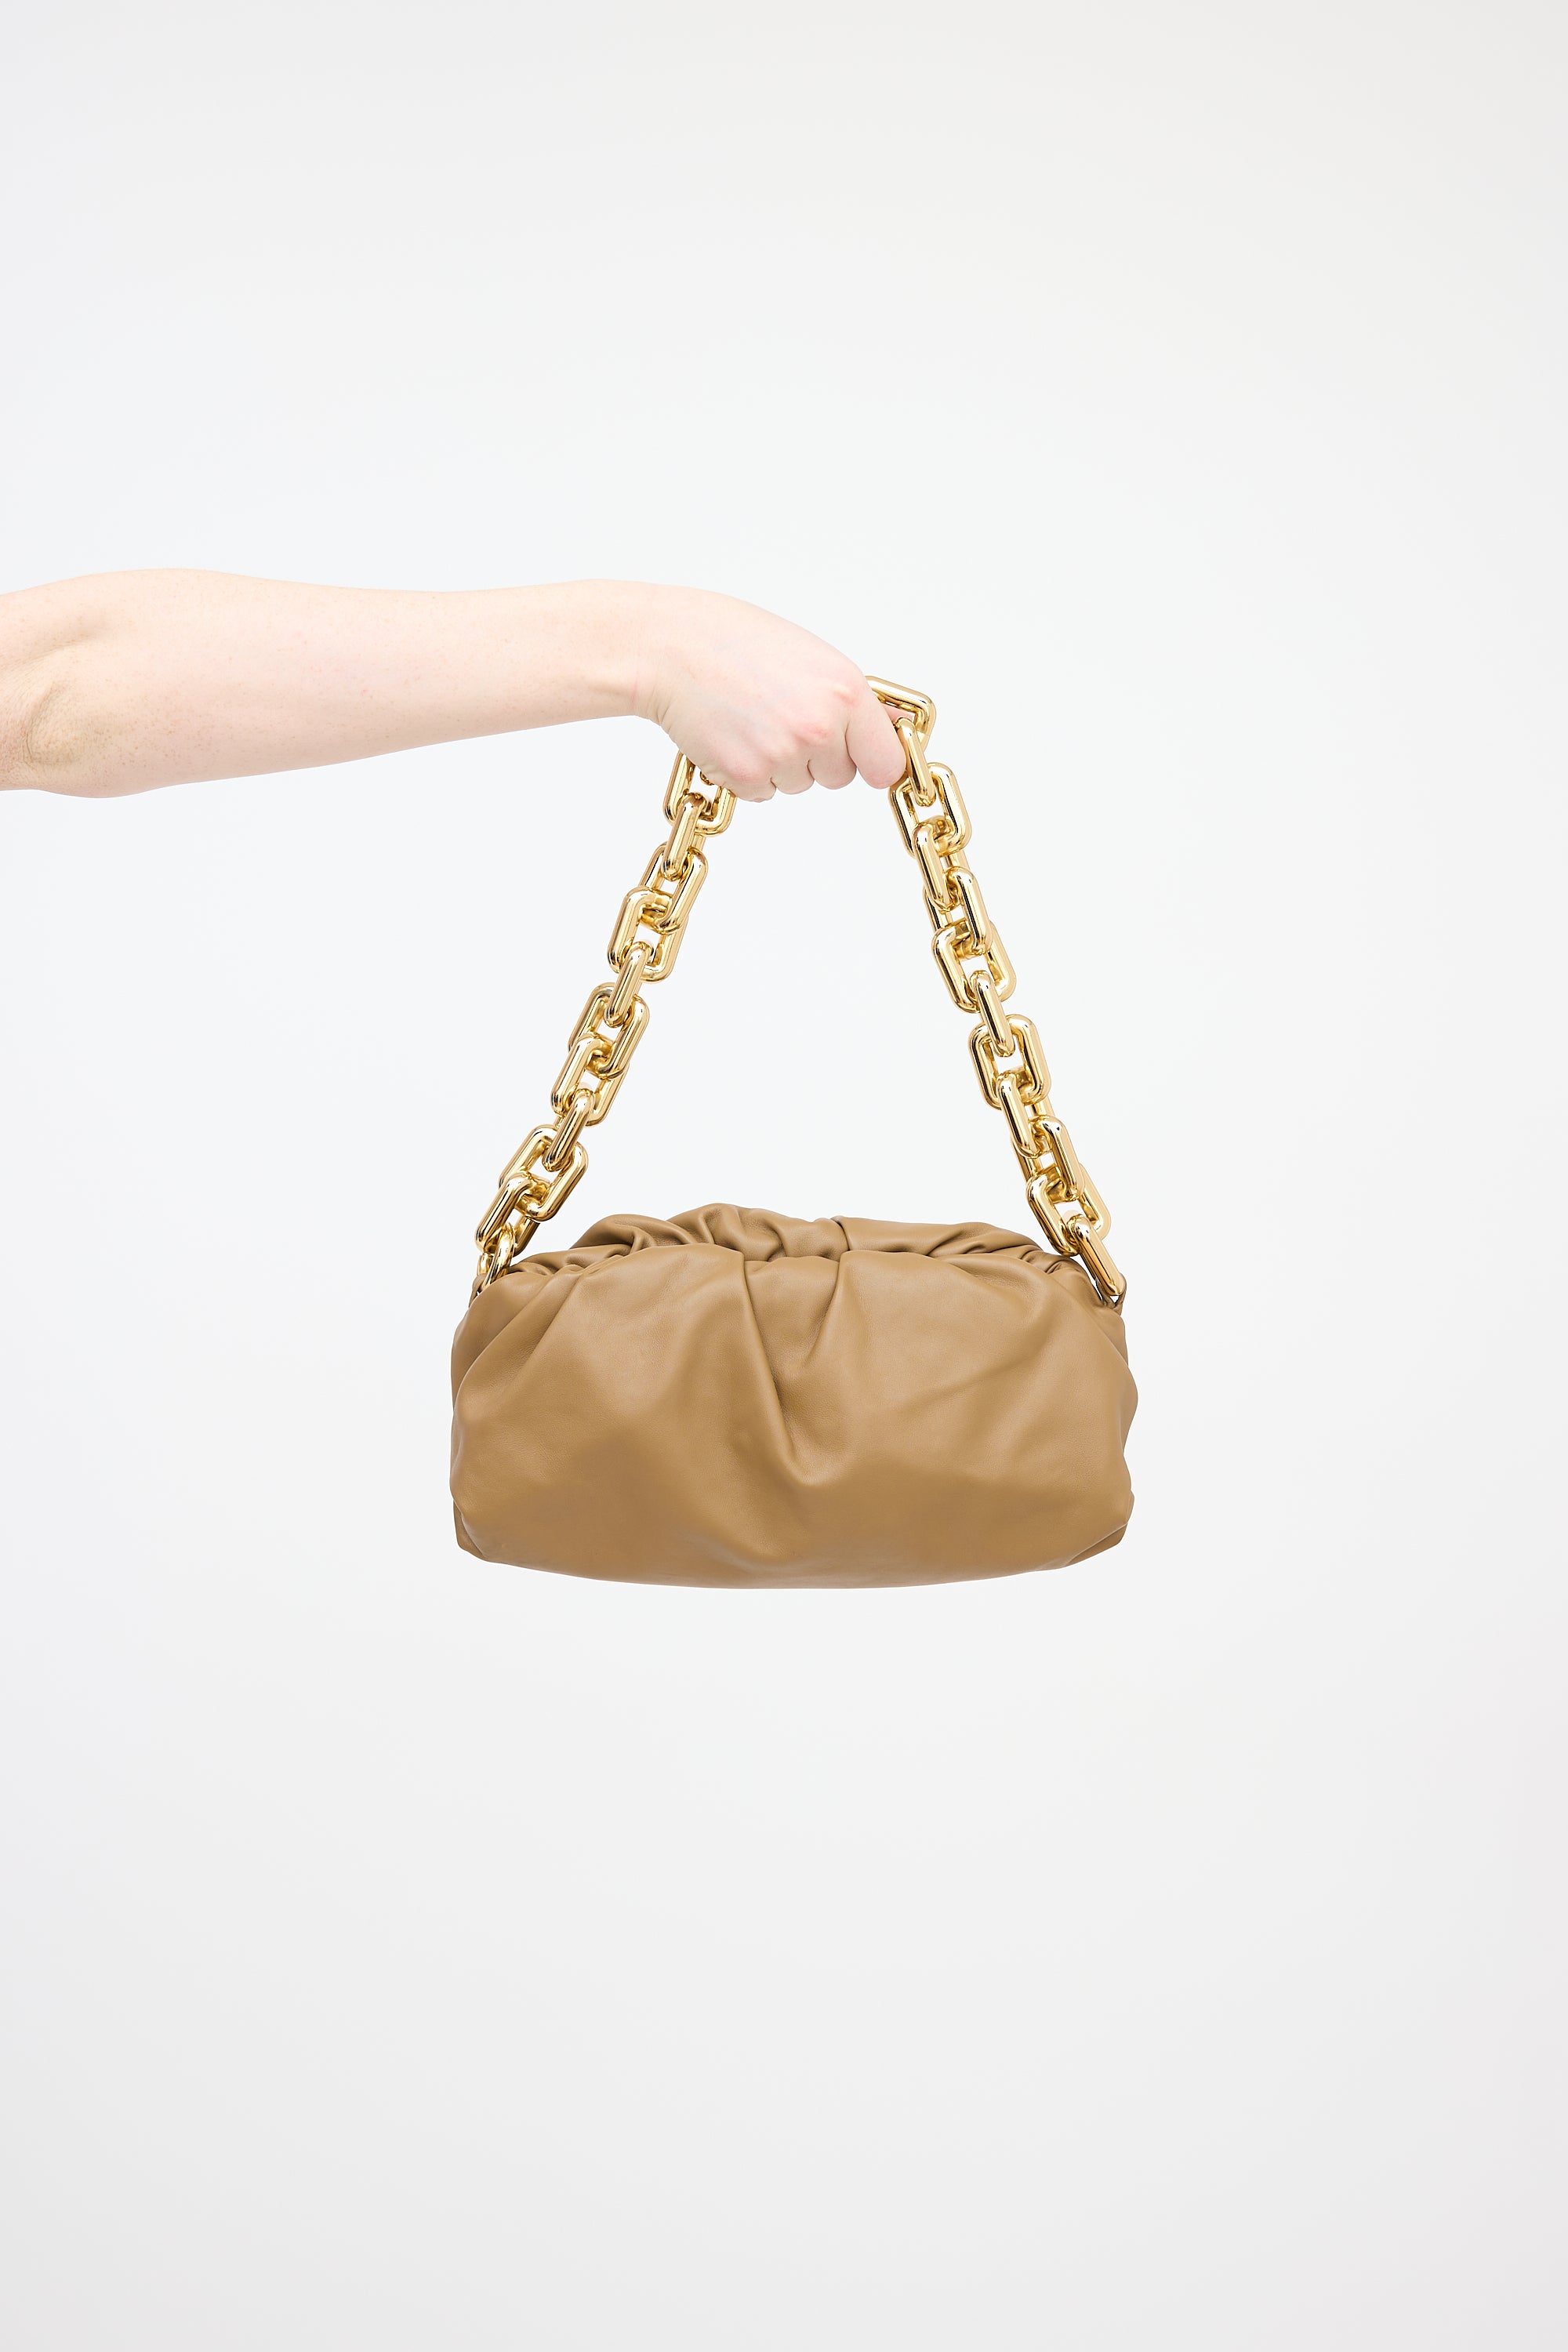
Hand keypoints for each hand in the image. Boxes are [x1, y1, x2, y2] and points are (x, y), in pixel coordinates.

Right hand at [631, 586, 908, 801]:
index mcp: (845, 692)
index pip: (886, 762)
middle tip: (781, 716)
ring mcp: (783, 755)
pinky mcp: (746, 775)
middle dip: (818, 757)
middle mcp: (820, 727)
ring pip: (798, 785)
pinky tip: (731, 734)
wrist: (670, 648)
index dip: (872, 762)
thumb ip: (856, 700)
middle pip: (840, 777)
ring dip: (779, 764)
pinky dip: (747, 773)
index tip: (864, 761)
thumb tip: (897, 727)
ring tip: (751, 718)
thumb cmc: (736, 642)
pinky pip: (762, 792)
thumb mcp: (812, 658)